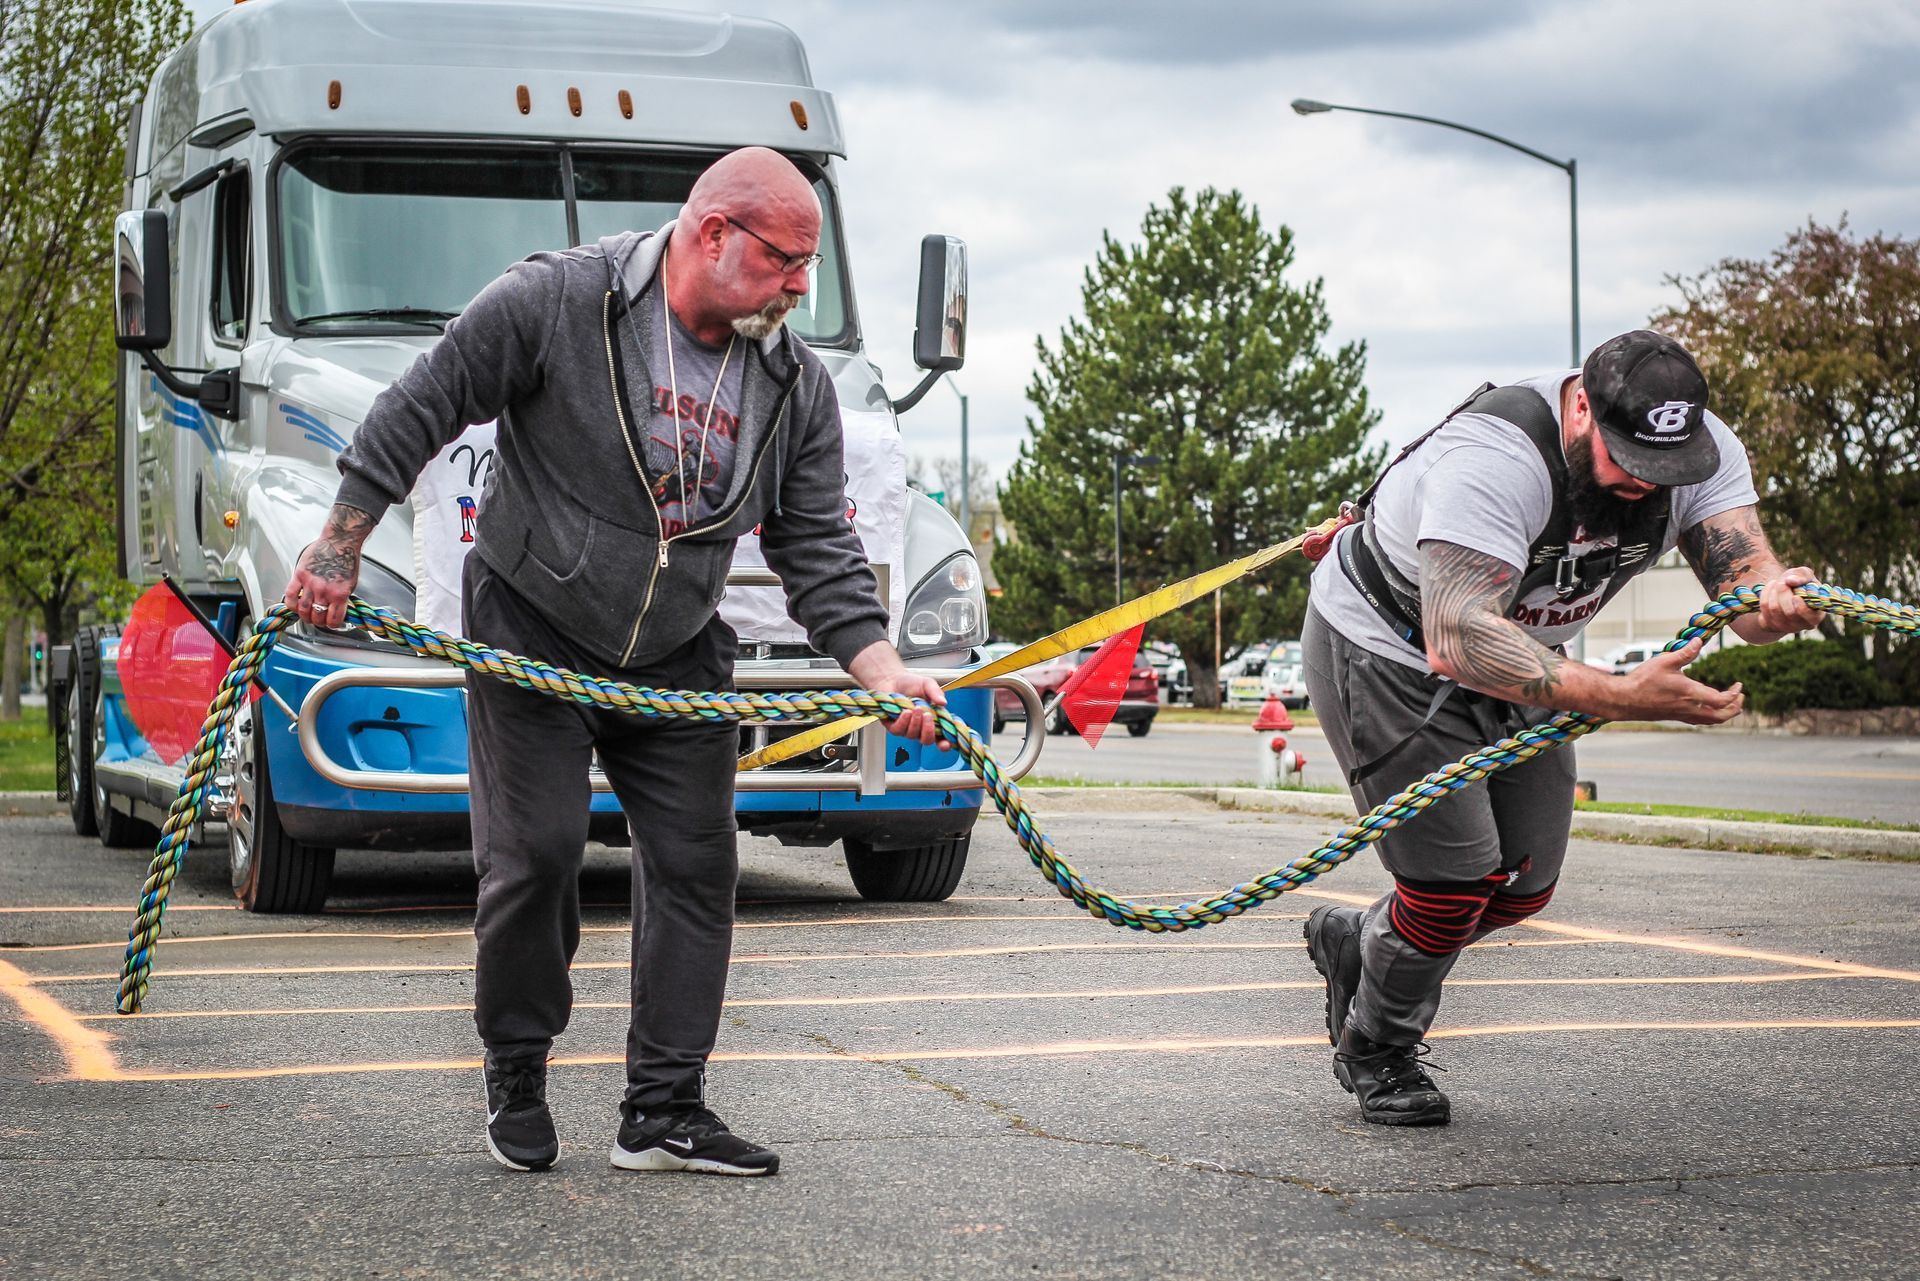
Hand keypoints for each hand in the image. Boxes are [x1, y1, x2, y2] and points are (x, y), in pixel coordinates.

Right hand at [283, 540, 359, 628]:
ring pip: (302, 609)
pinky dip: (291, 604)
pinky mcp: (299, 574)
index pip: (333, 619)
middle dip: (317, 621)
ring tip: (306, 614)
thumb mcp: (351, 584)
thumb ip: (341, 598)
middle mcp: (324, 591)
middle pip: (316, 617)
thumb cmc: (347, 560)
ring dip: (304, 615)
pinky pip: (290, 595)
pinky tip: (294, 605)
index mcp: (340, 594)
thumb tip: (336, 611)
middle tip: (317, 619)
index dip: (331, 625)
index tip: (330, 623)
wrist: (340, 542)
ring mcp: (310, 583)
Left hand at [846, 641, 949, 747]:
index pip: (941, 738)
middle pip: (927, 741)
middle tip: (928, 715)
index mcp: (932, 721)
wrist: (891, 679)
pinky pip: (898, 731)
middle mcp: (920, 728)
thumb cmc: (911, 683)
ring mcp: (906, 729)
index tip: (947, 743)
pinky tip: (906, 711)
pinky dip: (904, 722)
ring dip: (916, 723)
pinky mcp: (892, 726)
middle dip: (928, 731)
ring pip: (912, 736)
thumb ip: (936, 692)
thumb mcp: (927, 684)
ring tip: (916, 708)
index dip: (945, 743)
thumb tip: (943, 703)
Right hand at [1615, 637, 1743, 725]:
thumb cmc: (1642, 681)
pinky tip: (1706, 707)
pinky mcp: (1674, 716)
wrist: (1623, 700)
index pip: (1722, 701)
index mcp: (1690, 694)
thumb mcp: (1664, 661)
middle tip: (1740, 697)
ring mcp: (1682, 714)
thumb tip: (1699, 641)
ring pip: (1711, 721)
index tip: (1738, 685)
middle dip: (1735, 708)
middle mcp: (1689, 708)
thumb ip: (1685, 653)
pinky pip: (1699, 721)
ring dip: (1725, 714)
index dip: (1734, 694)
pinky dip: (1710, 716)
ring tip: (1729, 704)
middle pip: (1721, 716)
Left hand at [1755, 567, 1823, 636]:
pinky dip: (1765, 594)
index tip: (1796, 596)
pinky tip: (1770, 588)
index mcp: (1815, 616)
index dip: (1801, 607)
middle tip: (1782, 582)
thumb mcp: (1805, 575)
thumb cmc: (1799, 584)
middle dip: (1783, 592)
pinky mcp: (1769, 625)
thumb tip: (1790, 580)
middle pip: (1789, 612)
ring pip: (1774, 609)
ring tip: (1777, 583)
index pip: (1810, 618)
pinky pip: (1763, 609)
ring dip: (1773, 592)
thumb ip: (1803, 575)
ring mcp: (1784, 627)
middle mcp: (1801, 625)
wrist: (1784, 592)